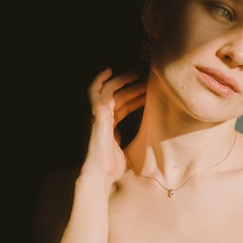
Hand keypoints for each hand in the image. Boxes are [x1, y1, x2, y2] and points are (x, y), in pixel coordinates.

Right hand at [81, 68, 145, 184]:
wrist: (100, 172)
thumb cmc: (110, 167)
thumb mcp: (121, 150)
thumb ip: (122, 139)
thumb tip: (126, 134)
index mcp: (108, 127)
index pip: (122, 108)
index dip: (134, 99)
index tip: (147, 93)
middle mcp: (100, 119)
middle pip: (118, 97)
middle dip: (133, 87)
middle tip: (148, 79)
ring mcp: (96, 115)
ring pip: (110, 91)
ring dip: (124, 81)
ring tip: (139, 73)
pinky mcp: (95, 112)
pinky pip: (94, 91)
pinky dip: (99, 79)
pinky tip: (108, 70)